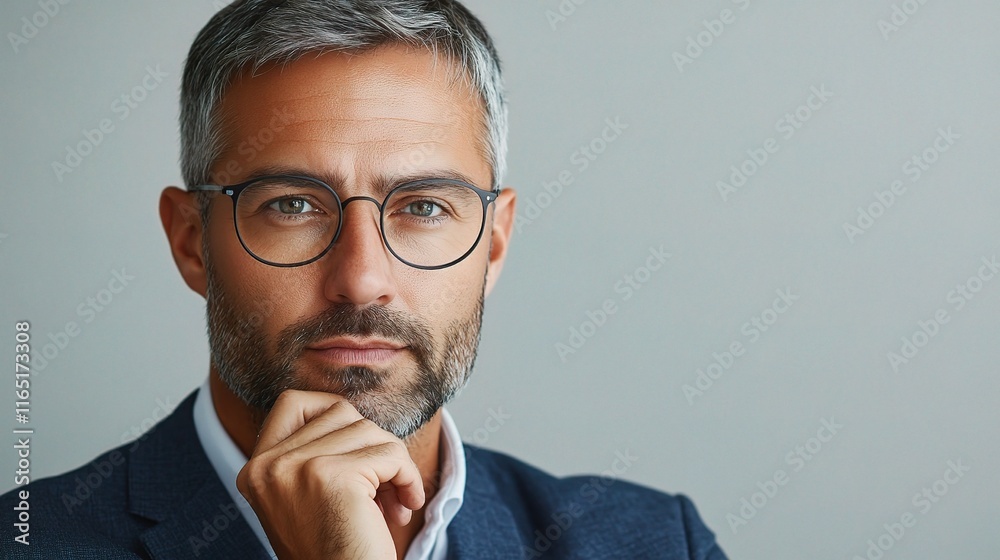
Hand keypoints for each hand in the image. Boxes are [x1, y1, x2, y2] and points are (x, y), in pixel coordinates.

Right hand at [236, 390, 425, 559]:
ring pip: (369, 430)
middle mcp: (267, 466)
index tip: (356, 453)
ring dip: (394, 463)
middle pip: (340, 413)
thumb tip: (353, 413)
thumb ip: (316, 452)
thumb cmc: (336, 550)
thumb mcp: (310, 495)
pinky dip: (408, 478)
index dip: (332, 415)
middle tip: (381, 484)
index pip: (292, 403)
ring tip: (393, 501)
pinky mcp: (332, 476)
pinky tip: (404, 507)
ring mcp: (296, 468)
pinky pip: (390, 454)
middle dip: (371, 444)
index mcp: (256, 470)